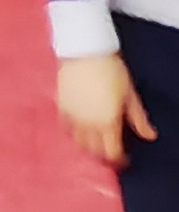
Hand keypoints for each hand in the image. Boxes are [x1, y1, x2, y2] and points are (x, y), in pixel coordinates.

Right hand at [59, 52, 155, 167]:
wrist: (84, 52)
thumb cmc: (112, 71)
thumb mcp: (130, 95)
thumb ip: (138, 118)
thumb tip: (149, 136)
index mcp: (107, 122)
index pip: (111, 152)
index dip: (118, 159)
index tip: (124, 159)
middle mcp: (87, 124)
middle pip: (93, 150)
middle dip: (103, 154)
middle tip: (111, 151)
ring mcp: (72, 116)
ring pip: (78, 142)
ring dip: (88, 145)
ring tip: (96, 141)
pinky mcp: (61, 107)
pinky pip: (66, 128)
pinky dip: (74, 132)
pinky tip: (81, 128)